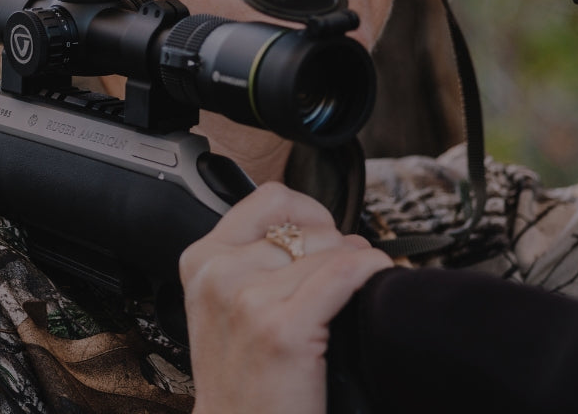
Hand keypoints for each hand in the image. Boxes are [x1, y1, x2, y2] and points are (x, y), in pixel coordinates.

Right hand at [179, 183, 391, 413]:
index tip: (323, 239)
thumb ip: (253, 261)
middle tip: (341, 283)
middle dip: (336, 250)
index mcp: (200, 261)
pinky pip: (345, 273)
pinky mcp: (283, 329)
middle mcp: (219, 274)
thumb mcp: (225, 308)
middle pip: (308, 229)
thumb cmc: (243, 379)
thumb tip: (322, 230)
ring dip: (356, 268)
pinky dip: (371, 270)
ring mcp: (248, 301)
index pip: (270, 199)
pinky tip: (376, 280)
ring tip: (352, 296)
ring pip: (332, 252)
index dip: (310, 215)